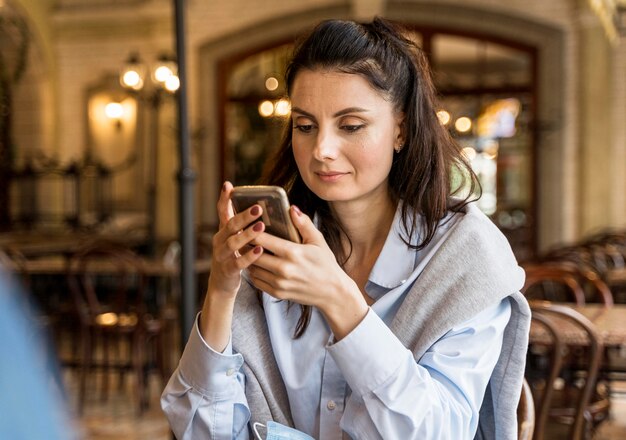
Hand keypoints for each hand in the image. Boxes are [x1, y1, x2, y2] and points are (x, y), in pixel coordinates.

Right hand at [207, 181, 265, 299]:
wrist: (222, 285)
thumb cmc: (234, 256)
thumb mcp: (235, 238)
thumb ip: (242, 224)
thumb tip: (259, 205)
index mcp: (223, 230)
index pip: (222, 211)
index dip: (224, 198)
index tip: (228, 185)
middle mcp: (219, 241)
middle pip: (230, 225)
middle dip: (244, 216)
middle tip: (258, 208)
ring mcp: (221, 256)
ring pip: (232, 243)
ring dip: (247, 234)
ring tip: (261, 227)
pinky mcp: (227, 270)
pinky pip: (237, 263)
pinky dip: (248, 257)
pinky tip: (260, 251)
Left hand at [248, 205, 368, 338]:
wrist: (332, 292)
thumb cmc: (326, 264)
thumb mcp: (318, 241)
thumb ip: (304, 224)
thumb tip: (291, 208)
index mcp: (292, 252)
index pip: (262, 239)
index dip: (251, 231)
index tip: (247, 225)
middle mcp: (283, 269)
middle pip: (253, 253)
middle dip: (246, 244)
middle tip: (242, 236)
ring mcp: (279, 283)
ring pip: (252, 268)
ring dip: (248, 259)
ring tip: (247, 249)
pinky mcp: (277, 294)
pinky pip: (256, 281)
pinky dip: (254, 272)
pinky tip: (256, 265)